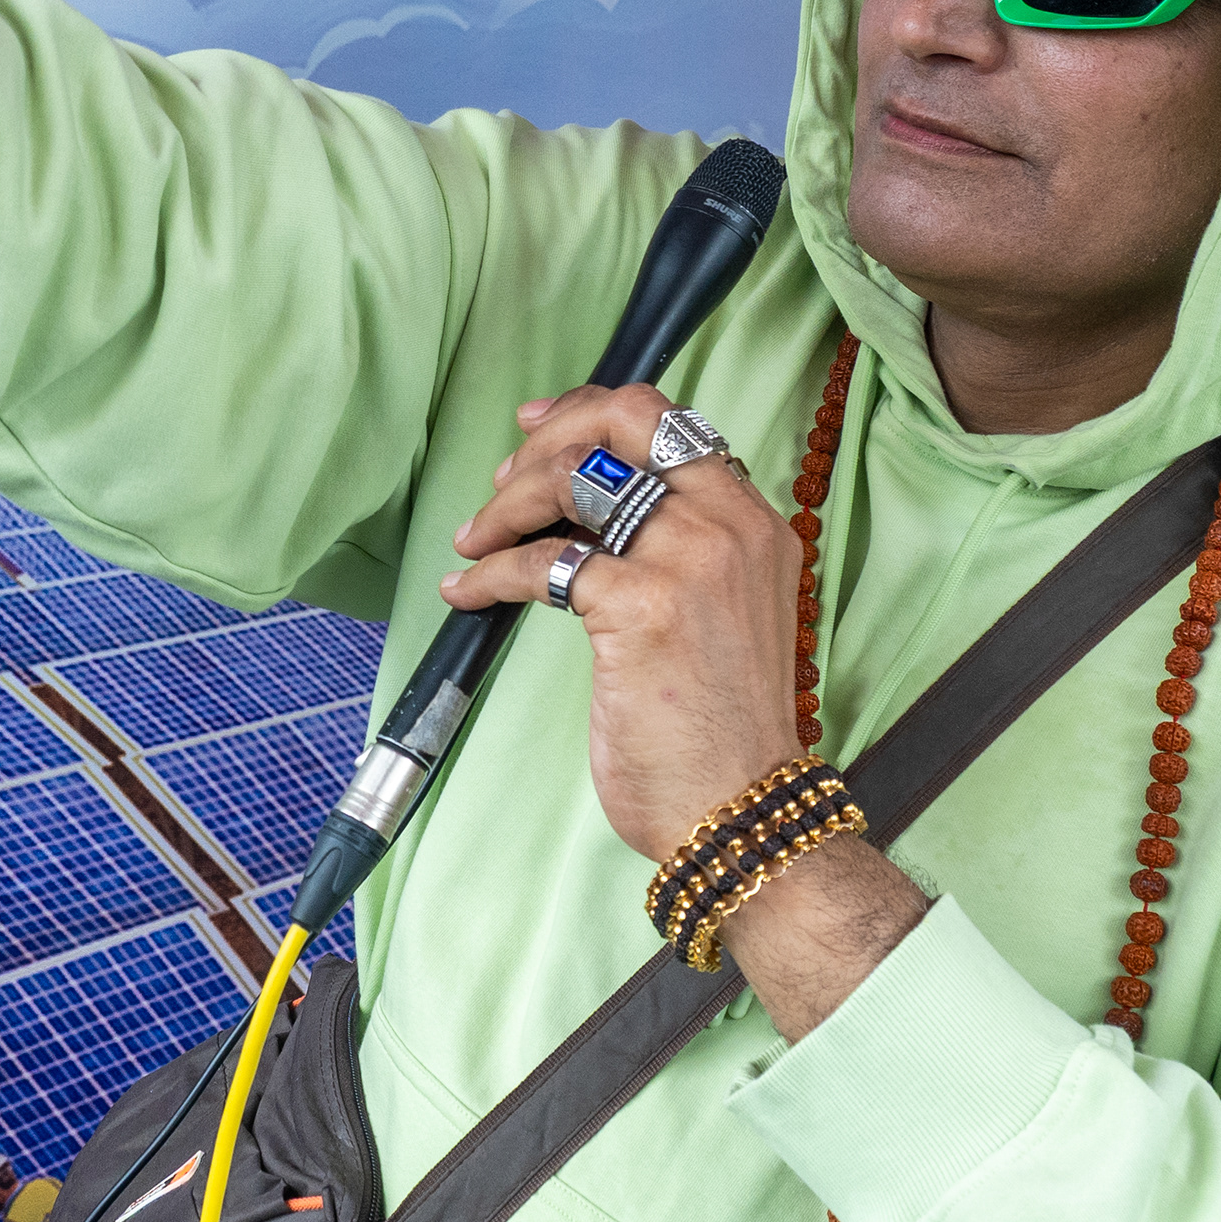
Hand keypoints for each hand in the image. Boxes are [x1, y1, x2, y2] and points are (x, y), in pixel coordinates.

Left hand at [438, 384, 808, 860]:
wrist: (740, 808)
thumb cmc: (719, 727)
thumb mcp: (720, 612)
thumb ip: (679, 549)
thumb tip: (583, 499)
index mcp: (753, 521)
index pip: (667, 421)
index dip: (589, 413)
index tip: (536, 429)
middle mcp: (730, 525)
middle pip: (625, 420)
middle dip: (548, 436)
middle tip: (501, 482)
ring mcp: (690, 560)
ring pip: (575, 478)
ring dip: (505, 505)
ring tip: (474, 542)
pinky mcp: (643, 607)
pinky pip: (542, 561)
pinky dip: (488, 573)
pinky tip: (467, 593)